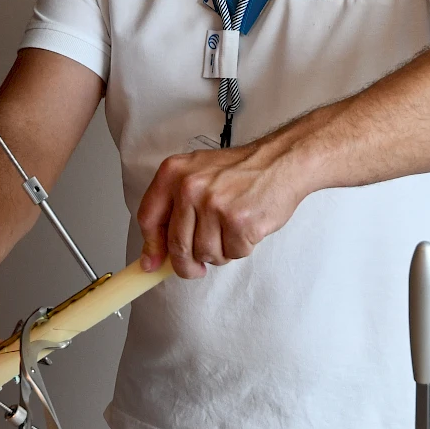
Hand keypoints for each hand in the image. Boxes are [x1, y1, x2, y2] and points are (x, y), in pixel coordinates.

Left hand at [136, 142, 309, 278]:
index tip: (152, 264)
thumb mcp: (198, 174)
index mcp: (174, 173)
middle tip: (196, 268)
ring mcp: (215, 205)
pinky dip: (240, 248)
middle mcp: (190, 187)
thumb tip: (154, 256)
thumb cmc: (241, 170)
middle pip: (177, 245)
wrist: (281, 161)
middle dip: (186, 264)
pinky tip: (247, 228)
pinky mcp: (239, 222)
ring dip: (219, 252)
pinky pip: (232, 253)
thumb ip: (174, 208)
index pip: (148, 218)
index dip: (151, 247)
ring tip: (231, 230)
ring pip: (205, 253)